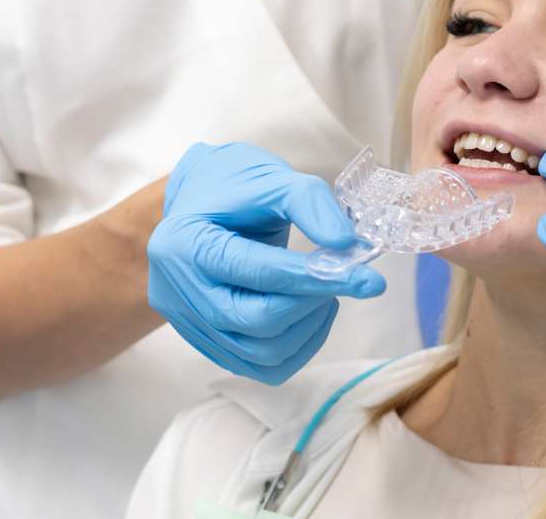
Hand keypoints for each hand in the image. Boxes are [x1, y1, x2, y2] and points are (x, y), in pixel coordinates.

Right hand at [148, 142, 385, 383]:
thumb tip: (348, 246)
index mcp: (186, 243)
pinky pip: (259, 367)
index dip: (315, 277)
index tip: (367, 279)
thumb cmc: (235, 186)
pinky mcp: (207, 343)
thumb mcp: (272, 179)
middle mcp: (178, 291)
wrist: (203, 200)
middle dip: (312, 302)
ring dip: (309, 327)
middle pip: (255, 320)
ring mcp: (189, 324)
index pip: (256, 271)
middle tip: (343, 277)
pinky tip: (312, 315)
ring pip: (260, 353)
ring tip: (326, 292)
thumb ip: (310, 204)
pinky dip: (298, 347)